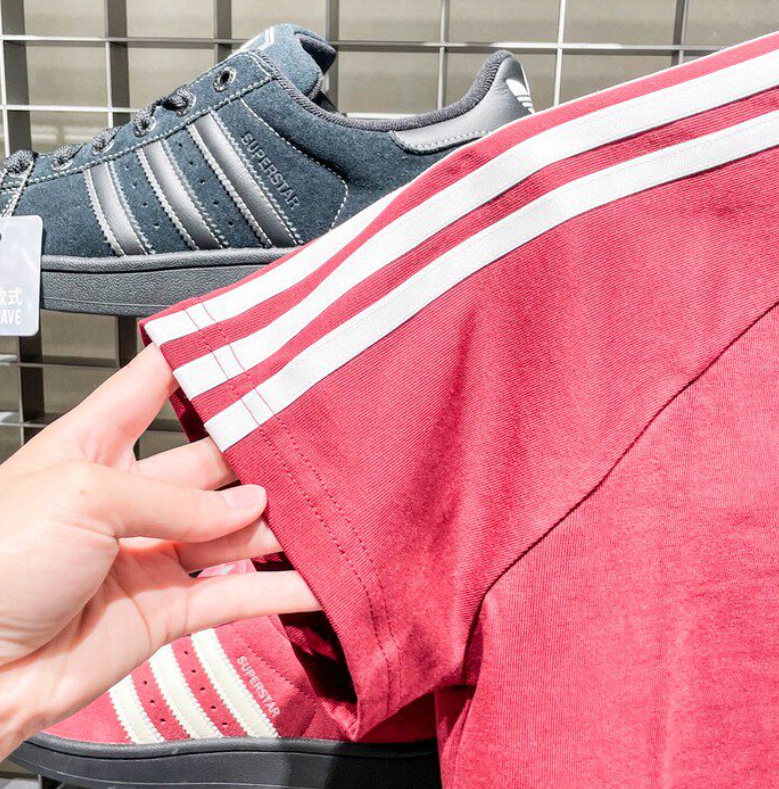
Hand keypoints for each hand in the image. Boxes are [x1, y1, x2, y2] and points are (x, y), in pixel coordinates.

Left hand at [0, 345, 318, 757]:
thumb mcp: (83, 497)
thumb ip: (173, 500)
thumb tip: (246, 507)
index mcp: (90, 449)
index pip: (148, 388)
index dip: (194, 363)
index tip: (243, 344)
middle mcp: (126, 498)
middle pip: (207, 463)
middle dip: (254, 453)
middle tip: (307, 439)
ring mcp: (150, 554)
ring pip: (230, 530)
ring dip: (275, 524)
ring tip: (321, 509)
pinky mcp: (165, 609)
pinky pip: (233, 594)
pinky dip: (276, 590)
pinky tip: (313, 580)